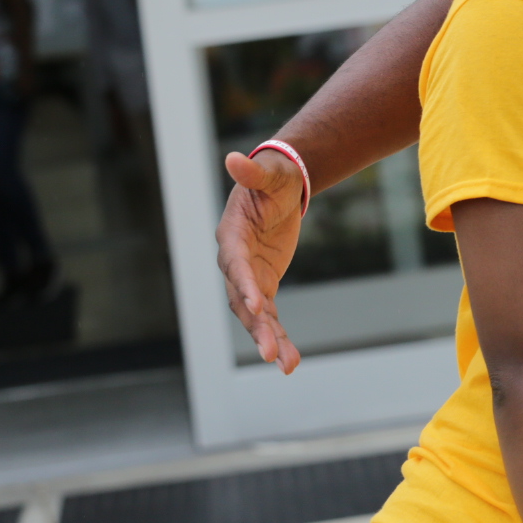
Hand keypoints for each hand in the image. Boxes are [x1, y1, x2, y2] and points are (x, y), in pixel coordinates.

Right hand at [217, 149, 305, 373]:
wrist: (280, 187)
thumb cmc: (273, 178)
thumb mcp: (269, 174)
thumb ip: (253, 172)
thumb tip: (236, 158)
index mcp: (232, 236)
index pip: (235, 265)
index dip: (243, 284)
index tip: (256, 306)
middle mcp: (235, 262)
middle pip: (241, 299)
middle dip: (256, 326)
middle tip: (270, 351)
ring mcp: (249, 277)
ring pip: (255, 316)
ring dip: (269, 339)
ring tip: (286, 365)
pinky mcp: (263, 286)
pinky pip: (269, 316)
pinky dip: (279, 336)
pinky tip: (290, 361)